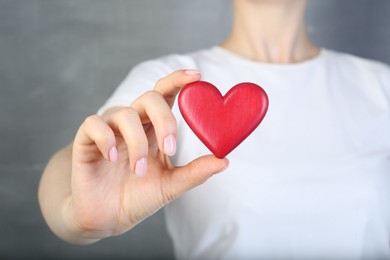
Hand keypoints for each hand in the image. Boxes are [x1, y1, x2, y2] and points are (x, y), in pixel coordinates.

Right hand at [68, 70, 228, 241]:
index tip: (197, 76)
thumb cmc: (139, 197)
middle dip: (164, 119)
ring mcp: (110, 131)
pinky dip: (105, 138)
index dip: (178, 80)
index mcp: (153, 129)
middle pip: (149, 97)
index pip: (165, 95)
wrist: (108, 219)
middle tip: (170, 148)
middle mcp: (133, 124)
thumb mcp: (171, 185)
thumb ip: (195, 172)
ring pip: (124, 113)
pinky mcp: (86, 141)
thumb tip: (225, 160)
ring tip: (138, 172)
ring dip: (137, 143)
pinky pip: (93, 124)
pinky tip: (112, 158)